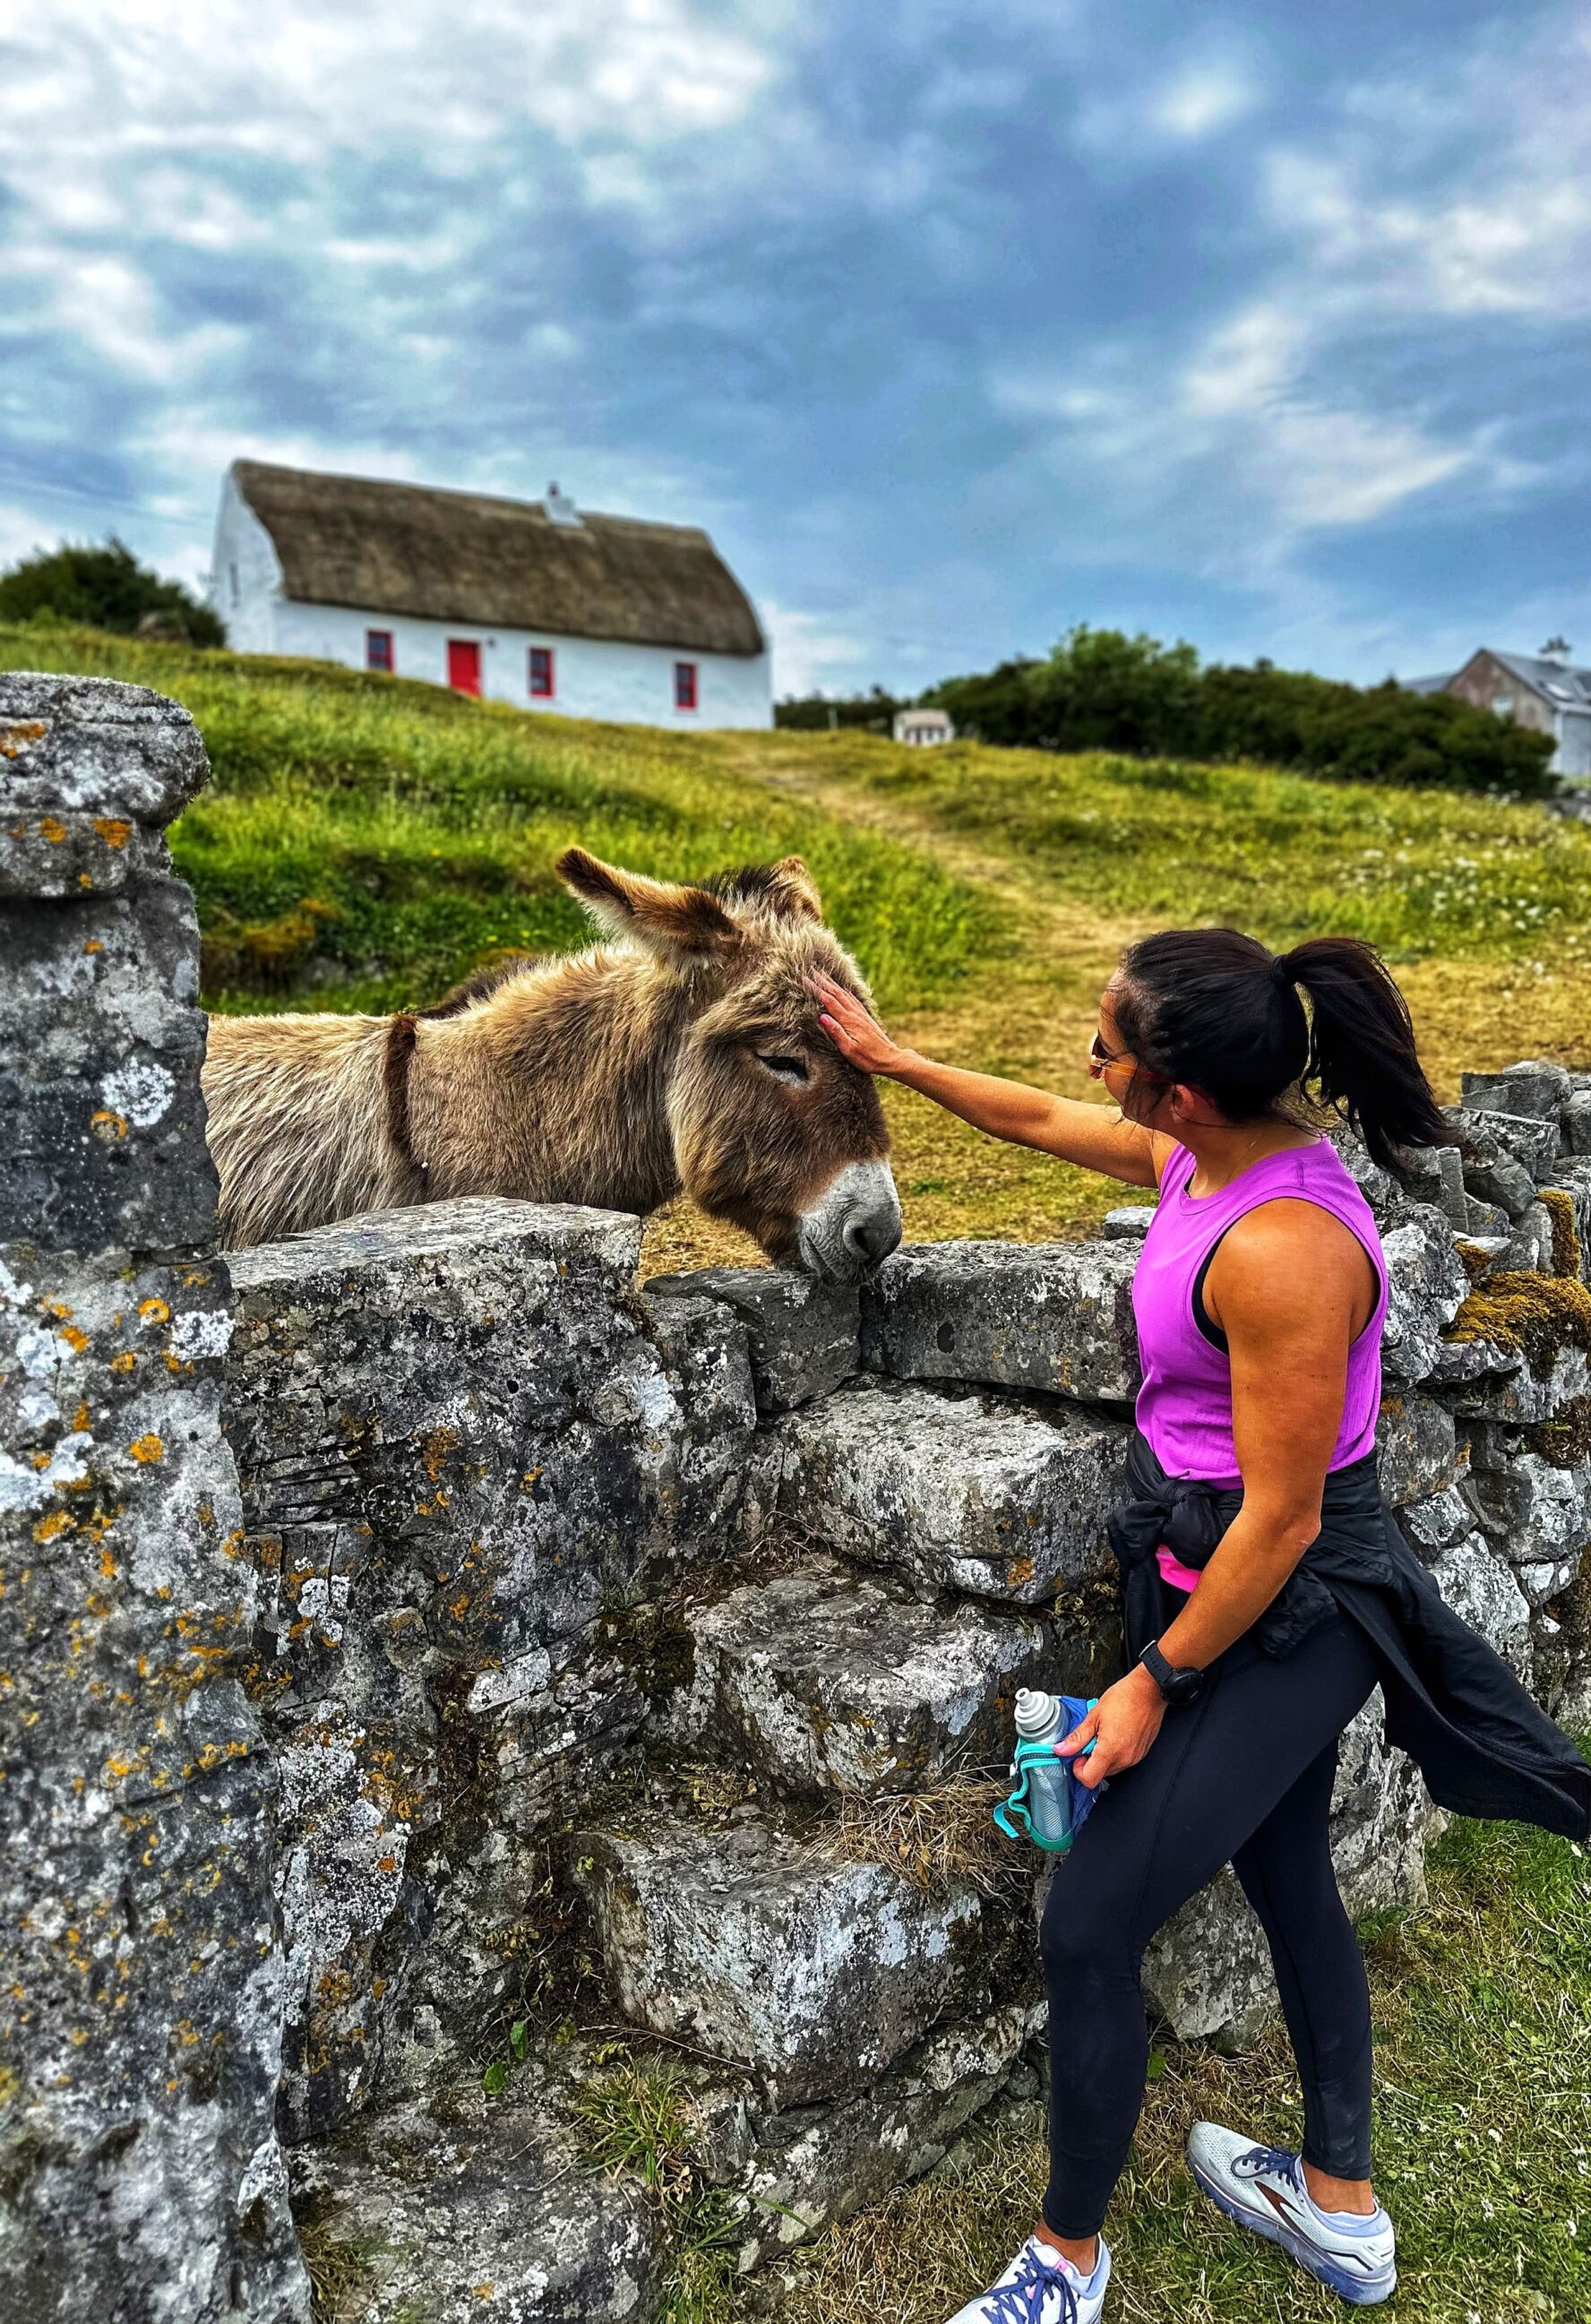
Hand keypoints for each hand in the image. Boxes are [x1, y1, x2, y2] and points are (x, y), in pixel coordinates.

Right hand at [807, 970, 912, 1077]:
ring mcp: (861, 1014)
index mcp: (848, 1021)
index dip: (816, 989)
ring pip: (845, 994)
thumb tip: (822, 1016)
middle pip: (837, 993)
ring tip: (824, 974)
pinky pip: (853, 999)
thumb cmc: (868, 1058)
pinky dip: (845, 991)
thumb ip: (836, 1032)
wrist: (890, 1058)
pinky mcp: (865, 1017)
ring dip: (833, 983)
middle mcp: (855, 1014)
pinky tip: (843, 989)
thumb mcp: (849, 1049)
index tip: (805, 979)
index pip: (829, 1001)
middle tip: (812, 969)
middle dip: (823, 981)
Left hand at [1054, 1664, 1165, 1787]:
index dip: (1078, 1770)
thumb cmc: (1125, 1698)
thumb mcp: (1094, 1715)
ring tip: (1103, 1734)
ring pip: (1111, 1769)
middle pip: (1100, 1774)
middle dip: (1090, 1760)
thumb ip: (1077, 1737)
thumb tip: (1062, 1749)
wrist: (1149, 1690)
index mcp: (1110, 1750)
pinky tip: (1115, 1734)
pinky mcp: (1141, 1753)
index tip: (1077, 1756)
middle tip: (1089, 1740)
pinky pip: (1123, 1761)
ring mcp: (1134, 1757)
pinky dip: (1115, 1753)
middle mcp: (1124, 1758)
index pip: (1089, 1779)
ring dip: (1102, 1757)